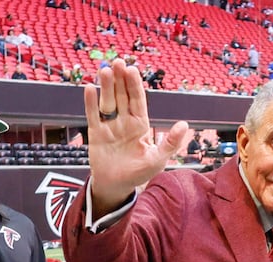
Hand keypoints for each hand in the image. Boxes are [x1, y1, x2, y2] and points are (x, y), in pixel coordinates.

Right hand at [84, 59, 187, 215]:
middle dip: (120, 80)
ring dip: (106, 87)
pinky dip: (90, 103)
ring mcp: (109, 126)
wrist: (116, 187)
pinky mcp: (96, 134)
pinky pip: (93, 116)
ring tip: (104, 71)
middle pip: (121, 97)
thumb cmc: (139, 173)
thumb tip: (184, 124)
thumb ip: (171, 143)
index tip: (132, 69)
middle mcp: (124, 122)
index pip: (138, 100)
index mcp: (140, 125)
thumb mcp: (159, 159)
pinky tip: (88, 88)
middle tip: (118, 62)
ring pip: (107, 102)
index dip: (134, 85)